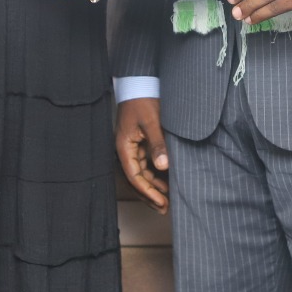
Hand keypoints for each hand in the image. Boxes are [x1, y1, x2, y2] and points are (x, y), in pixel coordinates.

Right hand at [115, 98, 168, 212]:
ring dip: (153, 187)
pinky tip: (166, 182)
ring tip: (167, 200)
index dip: (147, 191)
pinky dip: (156, 175)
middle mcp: (126, 151)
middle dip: (150, 195)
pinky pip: (146, 165)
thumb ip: (157, 144)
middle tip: (165, 208)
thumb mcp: (152, 122)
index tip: (160, 202)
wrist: (141, 84)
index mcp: (124, 147)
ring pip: (142, 174)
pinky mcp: (140, 144)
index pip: (134, 176)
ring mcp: (133, 148)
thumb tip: (163, 166)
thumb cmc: (143, 100)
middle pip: (137, 179)